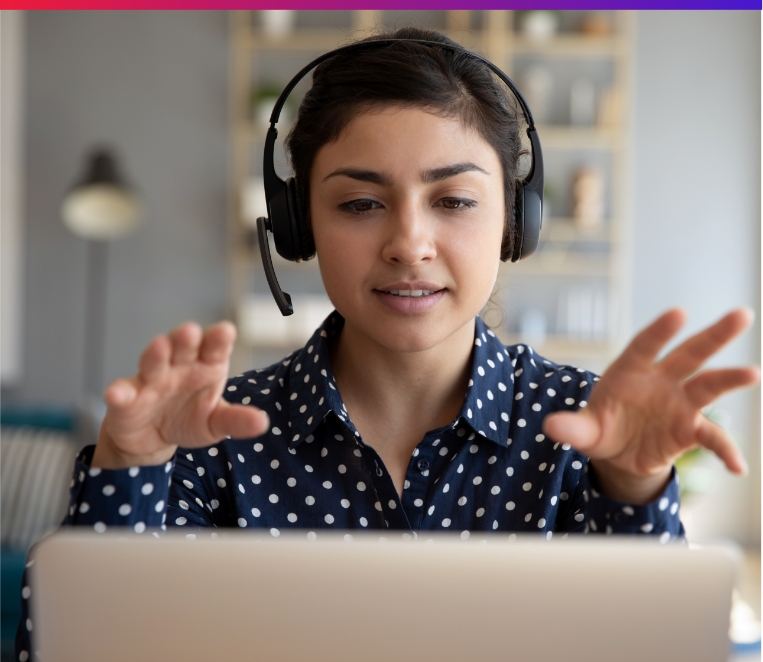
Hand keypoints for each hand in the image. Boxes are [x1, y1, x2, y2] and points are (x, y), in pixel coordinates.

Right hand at [91, 321, 268, 468]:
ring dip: (155, 354)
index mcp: (206, 366)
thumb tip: (263, 423)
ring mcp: (151, 379)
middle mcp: (179, 366)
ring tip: (159, 346)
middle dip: (186, 337)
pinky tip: (116, 394)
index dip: (219, 338)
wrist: (154, 439)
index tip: (225, 331)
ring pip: (153, 361)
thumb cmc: (190, 419)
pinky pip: (122, 393)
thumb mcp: (217, 423)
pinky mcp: (127, 398)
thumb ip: (237, 421)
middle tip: (191, 331)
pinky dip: (118, 392)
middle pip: (183, 347)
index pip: (215, 347)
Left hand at [542, 308, 758, 504]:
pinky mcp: (689, 429)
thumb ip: (571, 427)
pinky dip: (725, 450)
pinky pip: (712, 438)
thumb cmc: (600, 428)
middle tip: (741, 315)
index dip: (660, 330)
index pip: (645, 346)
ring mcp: (679, 403)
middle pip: (689, 354)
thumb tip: (551, 427)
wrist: (618, 453)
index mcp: (630, 371)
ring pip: (708, 386)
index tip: (678, 313)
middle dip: (714, 335)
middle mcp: (660, 381)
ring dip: (730, 378)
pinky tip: (738, 467)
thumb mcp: (583, 430)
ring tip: (753, 373)